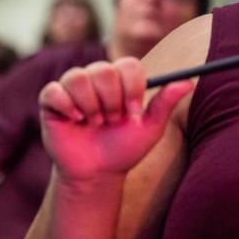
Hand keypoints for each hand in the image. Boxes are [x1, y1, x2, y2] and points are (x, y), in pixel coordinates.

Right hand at [38, 58, 192, 182]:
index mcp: (119, 82)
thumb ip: (164, 104)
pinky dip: (67, 106)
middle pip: (103, 70)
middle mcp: (94, 80)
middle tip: (111, 121)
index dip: (132, 87)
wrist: (97, 173)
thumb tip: (189, 81)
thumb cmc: (123, 150)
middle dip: (111, 100)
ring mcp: (70, 89)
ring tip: (93, 123)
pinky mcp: (50, 102)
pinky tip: (75, 120)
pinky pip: (53, 91)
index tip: (134, 112)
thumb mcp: (149, 129)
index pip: (127, 65)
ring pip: (77, 77)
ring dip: (90, 105)